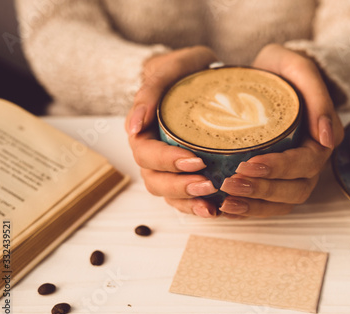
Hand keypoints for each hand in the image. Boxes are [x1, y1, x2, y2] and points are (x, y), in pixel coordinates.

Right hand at [125, 46, 220, 217]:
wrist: (200, 76)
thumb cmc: (184, 71)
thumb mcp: (171, 68)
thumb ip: (151, 90)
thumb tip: (132, 127)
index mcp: (144, 131)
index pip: (146, 154)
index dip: (168, 161)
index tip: (196, 159)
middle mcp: (152, 153)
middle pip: (155, 180)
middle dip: (180, 186)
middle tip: (209, 184)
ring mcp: (168, 166)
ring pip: (168, 194)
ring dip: (188, 202)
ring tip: (212, 206)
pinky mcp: (185, 174)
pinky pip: (184, 197)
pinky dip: (197, 206)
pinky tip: (217, 209)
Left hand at [219, 44, 343, 217]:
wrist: (265, 76)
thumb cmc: (281, 71)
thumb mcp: (298, 68)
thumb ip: (317, 95)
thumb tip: (326, 138)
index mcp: (318, 140)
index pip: (305, 164)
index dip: (278, 169)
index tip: (247, 164)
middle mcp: (308, 163)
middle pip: (294, 190)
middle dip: (261, 191)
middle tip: (229, 184)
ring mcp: (291, 175)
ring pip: (280, 203)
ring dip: (253, 206)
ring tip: (225, 202)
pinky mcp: (273, 179)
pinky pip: (265, 204)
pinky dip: (246, 210)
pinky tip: (223, 209)